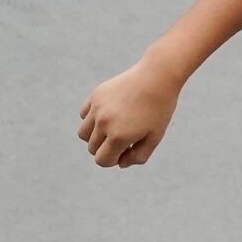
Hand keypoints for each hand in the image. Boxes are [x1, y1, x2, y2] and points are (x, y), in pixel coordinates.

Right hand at [78, 53, 182, 168]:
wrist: (156, 78)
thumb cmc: (159, 110)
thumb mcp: (154, 138)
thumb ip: (138, 156)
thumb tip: (120, 163)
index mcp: (120, 136)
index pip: (102, 160)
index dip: (112, 161)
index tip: (125, 153)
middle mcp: (104, 123)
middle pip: (92, 149)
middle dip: (106, 150)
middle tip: (125, 141)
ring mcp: (97, 108)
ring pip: (83, 134)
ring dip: (95, 137)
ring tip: (113, 130)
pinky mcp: (95, 96)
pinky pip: (84, 116)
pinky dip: (92, 120)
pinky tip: (110, 116)